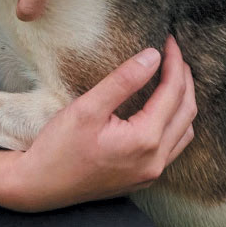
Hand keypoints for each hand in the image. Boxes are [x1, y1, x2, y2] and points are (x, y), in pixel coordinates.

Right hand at [0, 36, 196, 210]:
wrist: (39, 186)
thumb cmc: (58, 147)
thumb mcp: (88, 107)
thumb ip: (124, 80)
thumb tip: (153, 56)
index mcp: (145, 141)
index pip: (173, 93)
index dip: (174, 63)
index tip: (170, 40)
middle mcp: (155, 161)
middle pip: (186, 112)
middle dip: (184, 79)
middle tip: (174, 53)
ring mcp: (150, 173)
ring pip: (184, 132)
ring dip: (184, 102)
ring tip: (174, 76)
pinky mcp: (142, 178)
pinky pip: (174, 147)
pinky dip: (176, 123)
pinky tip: (164, 109)